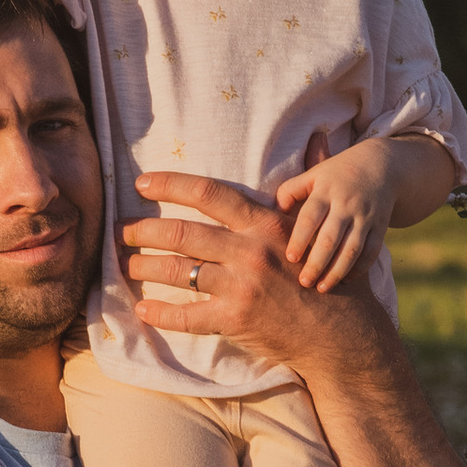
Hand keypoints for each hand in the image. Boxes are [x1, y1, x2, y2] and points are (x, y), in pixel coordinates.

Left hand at [123, 171, 379, 369]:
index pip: (207, 193)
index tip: (141, 183)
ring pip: (179, 271)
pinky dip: (161, 314)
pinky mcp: (237, 320)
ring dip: (145, 267)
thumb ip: (309, 179)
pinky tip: (142, 311)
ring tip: (126, 264)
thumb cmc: (331, 275)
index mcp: (265, 222)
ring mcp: (241, 287)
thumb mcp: (319, 223)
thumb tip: (319, 135)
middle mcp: (249, 251)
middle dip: (145, 230)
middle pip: (182, 233)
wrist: (344, 332)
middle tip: (123, 231)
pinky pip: (188, 316)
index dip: (170, 184)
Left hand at [274, 138, 407, 290]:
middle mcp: (346, 204)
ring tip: (322, 289)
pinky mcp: (381, 226)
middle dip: (317, 263)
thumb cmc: (336, 176)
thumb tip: (272, 213)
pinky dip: (360, 268)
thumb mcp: (313, 175)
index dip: (299, 239)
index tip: (290, 259)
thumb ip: (290, 191)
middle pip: (331, 238)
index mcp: (326, 191)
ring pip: (352, 249)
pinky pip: (372, 251)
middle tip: (304, 283)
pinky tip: (346, 281)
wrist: (381, 166)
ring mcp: (366, 217)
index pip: (310, 217)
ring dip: (337, 271)